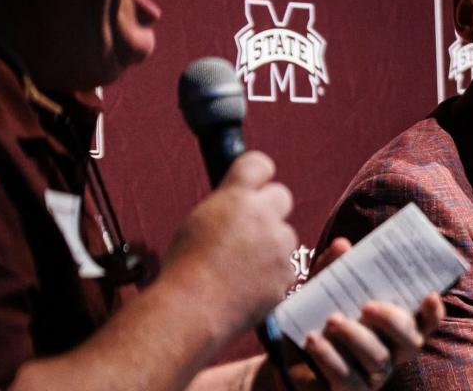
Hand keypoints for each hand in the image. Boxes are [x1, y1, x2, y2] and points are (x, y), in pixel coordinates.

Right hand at [160, 151, 296, 334]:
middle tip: (251, 226)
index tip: (258, 180)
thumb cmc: (185, 267)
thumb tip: (240, 198)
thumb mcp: (198, 219)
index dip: (259, 174)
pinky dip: (273, 273)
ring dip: (271, 244)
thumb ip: (226, 203)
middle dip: (269, 208)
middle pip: (281, 196)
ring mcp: (278, 245)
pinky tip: (248, 283)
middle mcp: (262, 214)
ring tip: (241, 264)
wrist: (191, 309)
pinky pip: (286, 265)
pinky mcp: (286, 273)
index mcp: (235, 196)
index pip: (259, 163)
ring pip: (285, 234)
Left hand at [286, 238, 445, 389]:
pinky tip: (313, 340)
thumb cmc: (312, 316)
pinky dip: (330, 357)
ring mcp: (372, 376)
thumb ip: (331, 267)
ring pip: (378, 359)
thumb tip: (343, 245)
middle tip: (367, 306)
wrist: (283, 352)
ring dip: (355, 337)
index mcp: (392, 326)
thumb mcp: (319, 288)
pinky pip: (347, 379)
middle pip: (410, 342)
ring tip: (332, 320)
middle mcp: (390, 352)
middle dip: (392, 321)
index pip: (423, 322)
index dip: (433, 313)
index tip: (430, 294)